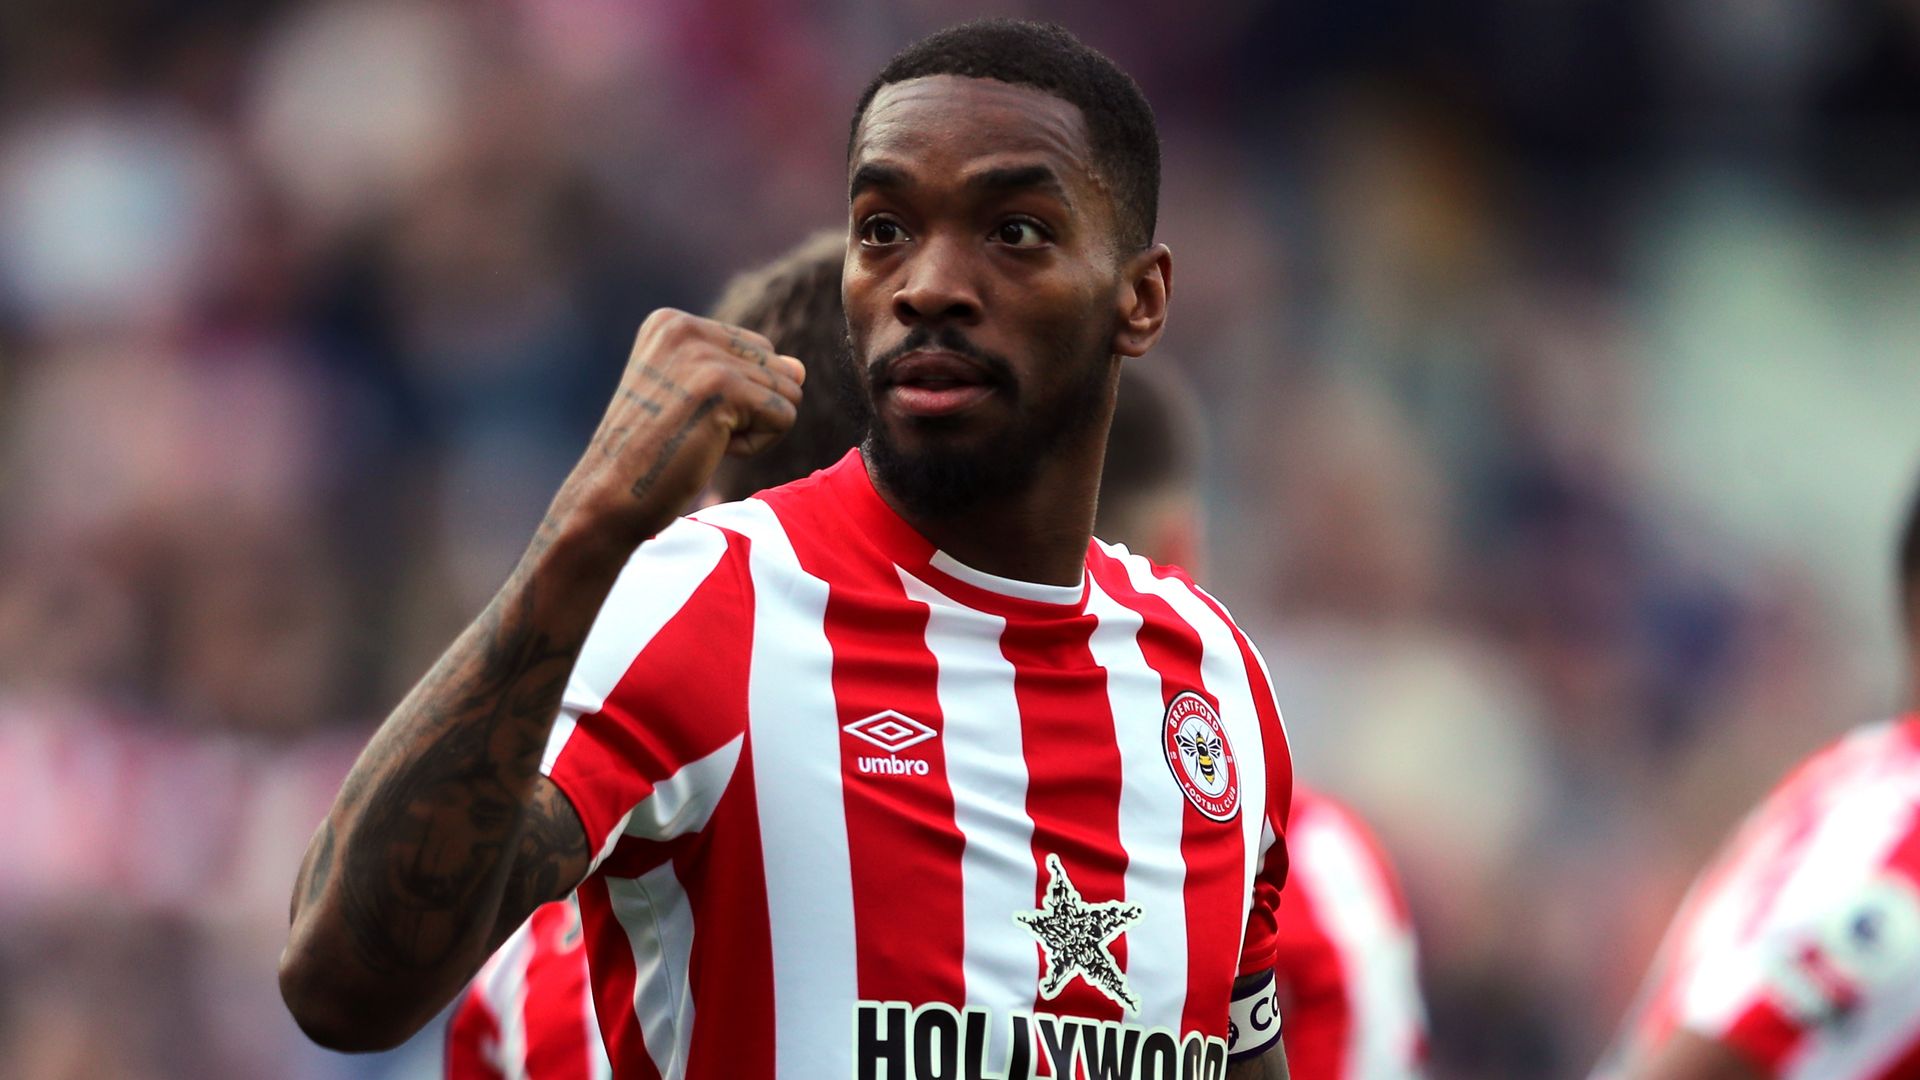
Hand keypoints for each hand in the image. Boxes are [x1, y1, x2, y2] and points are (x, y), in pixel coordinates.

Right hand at [553, 309, 805, 552]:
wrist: (611, 495)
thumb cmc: (650, 455)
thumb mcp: (694, 401)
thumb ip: (746, 375)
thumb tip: (800, 369)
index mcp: (671, 322)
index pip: (755, 350)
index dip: (736, 396)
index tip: (685, 416)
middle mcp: (684, 327)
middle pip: (776, 366)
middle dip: (751, 411)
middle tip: (694, 431)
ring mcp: (703, 354)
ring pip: (786, 391)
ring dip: (754, 430)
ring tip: (700, 440)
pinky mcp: (723, 386)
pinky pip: (784, 416)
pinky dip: (756, 445)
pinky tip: (710, 449)